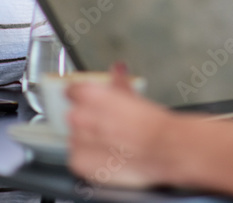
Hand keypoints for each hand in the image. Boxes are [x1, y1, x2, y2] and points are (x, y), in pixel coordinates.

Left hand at [66, 66, 178, 188]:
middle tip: (108, 126)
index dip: (82, 96)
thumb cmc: (150, 125)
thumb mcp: (133, 96)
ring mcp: (77, 140)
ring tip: (111, 144)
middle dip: (89, 120)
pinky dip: (89, 158)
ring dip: (89, 139)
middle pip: (75, 115)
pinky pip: (77, 157)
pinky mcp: (79, 162)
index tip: (88, 100)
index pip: (72, 90)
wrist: (161, 149)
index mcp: (89, 95)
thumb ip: (119, 83)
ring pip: (76, 137)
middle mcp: (79, 116)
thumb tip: (117, 71)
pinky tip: (107, 156)